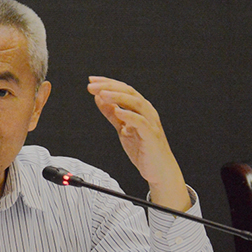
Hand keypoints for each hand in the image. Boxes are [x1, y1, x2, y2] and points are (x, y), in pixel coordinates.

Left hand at [87, 76, 190, 210]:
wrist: (159, 170)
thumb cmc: (144, 149)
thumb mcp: (122, 128)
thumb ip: (112, 113)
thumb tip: (99, 98)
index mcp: (140, 108)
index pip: (123, 89)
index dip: (107, 83)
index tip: (92, 81)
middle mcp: (146, 111)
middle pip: (128, 92)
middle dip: (109, 87)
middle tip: (92, 86)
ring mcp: (150, 122)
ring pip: (135, 103)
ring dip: (118, 97)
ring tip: (103, 94)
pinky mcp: (151, 135)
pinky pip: (140, 122)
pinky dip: (129, 115)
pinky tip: (118, 111)